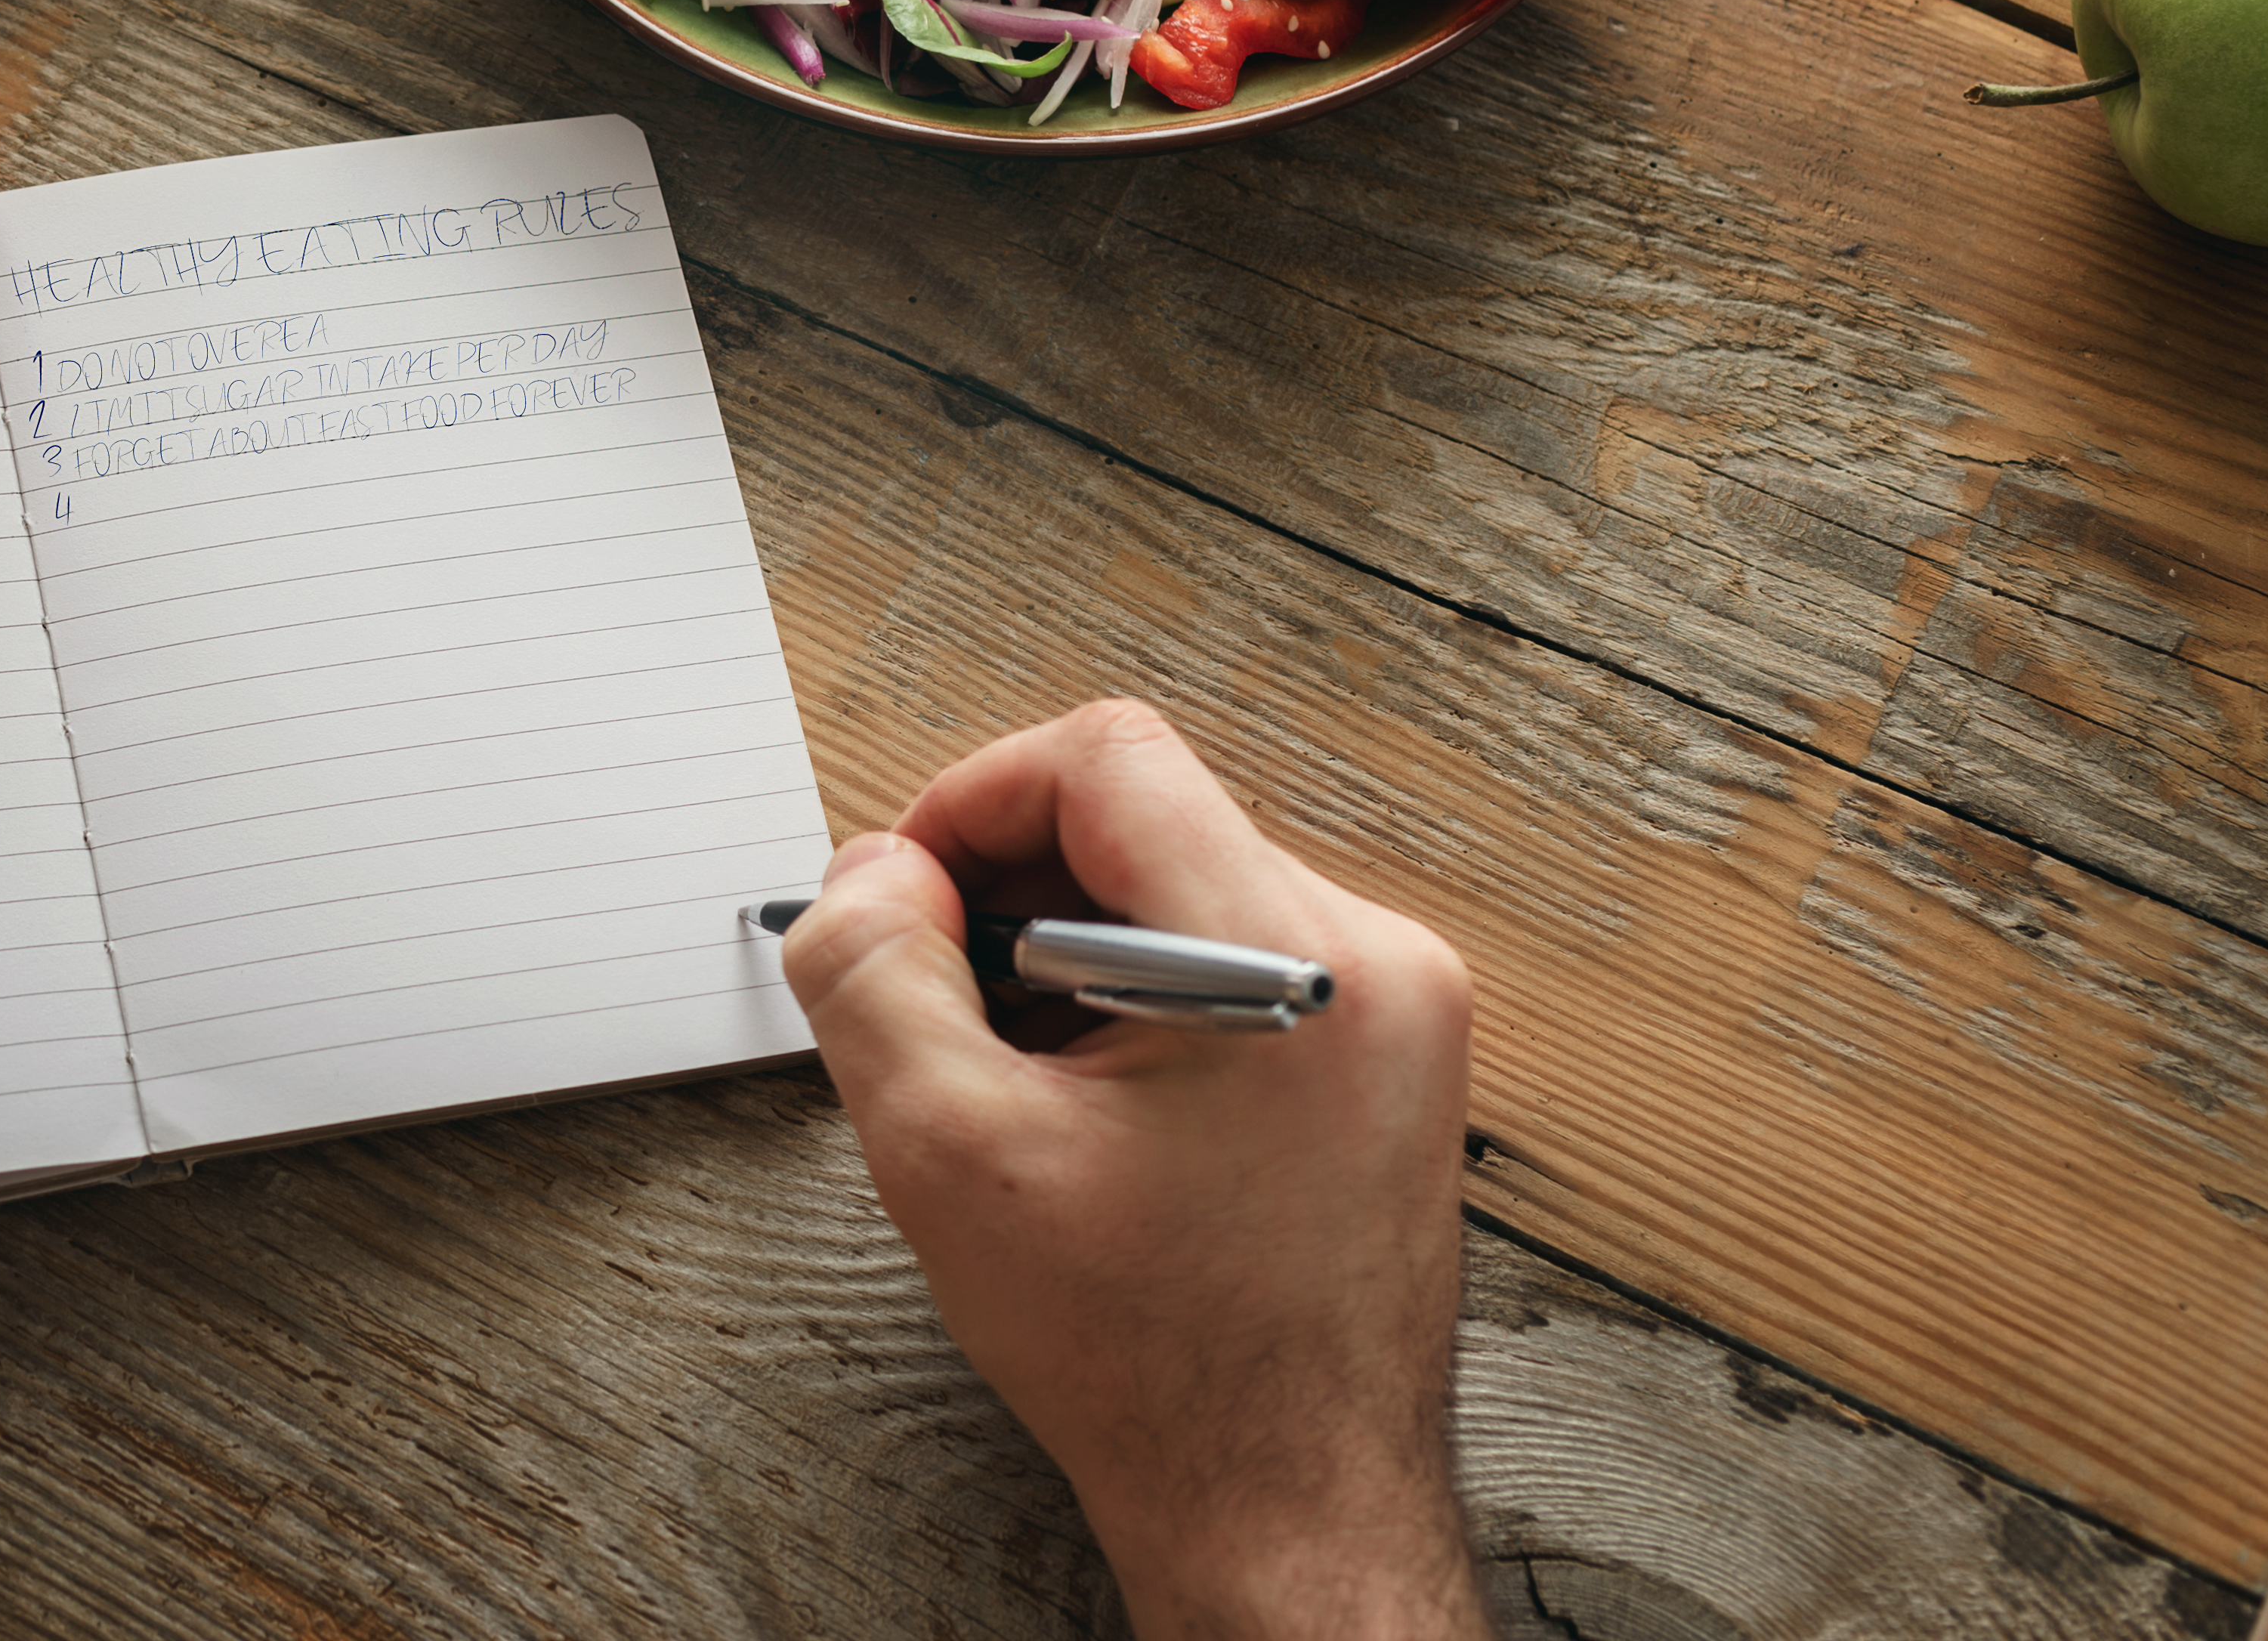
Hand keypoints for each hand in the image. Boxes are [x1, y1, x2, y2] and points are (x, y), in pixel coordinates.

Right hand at [780, 700, 1480, 1639]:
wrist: (1289, 1507)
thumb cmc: (1152, 1362)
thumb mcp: (950, 1149)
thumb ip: (873, 974)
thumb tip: (872, 872)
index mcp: (1290, 958)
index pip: (1107, 760)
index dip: (971, 800)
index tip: (906, 891)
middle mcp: (1372, 960)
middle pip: (1142, 820)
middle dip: (1008, 893)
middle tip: (934, 999)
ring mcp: (1395, 1012)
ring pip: (1179, 888)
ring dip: (1064, 953)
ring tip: (1012, 1076)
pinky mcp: (1385, 1061)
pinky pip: (1232, 957)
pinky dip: (1131, 999)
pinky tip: (1083, 1106)